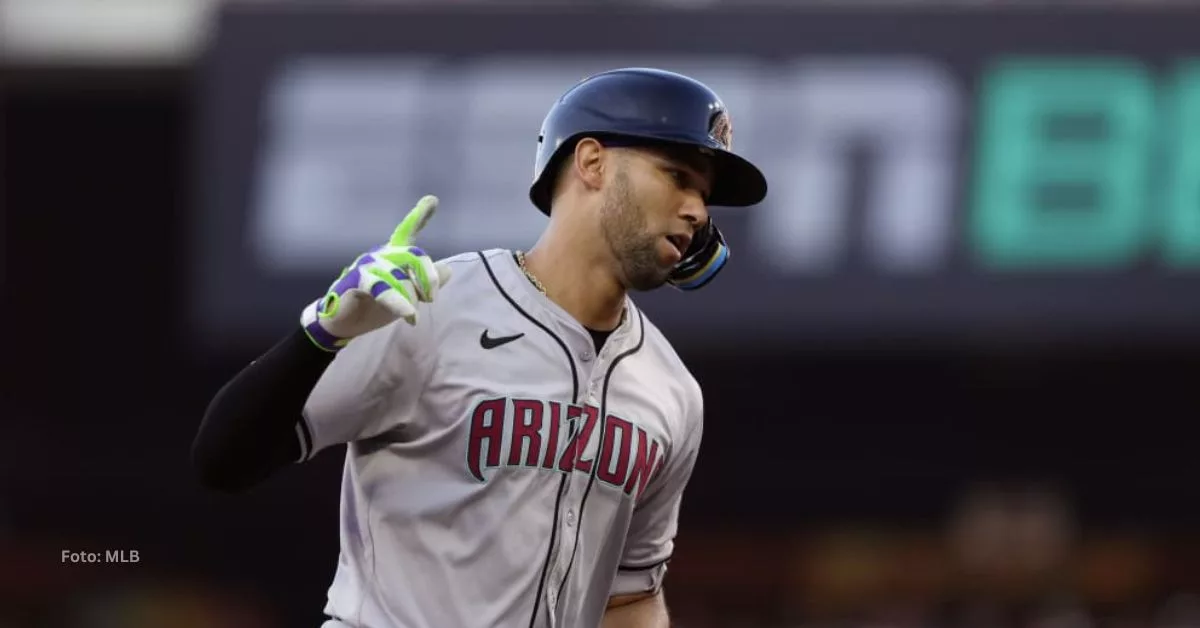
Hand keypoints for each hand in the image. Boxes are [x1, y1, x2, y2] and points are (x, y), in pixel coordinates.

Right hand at [300, 195, 452, 351]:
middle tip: (431, 299)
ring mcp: (367, 265)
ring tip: (411, 317)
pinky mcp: (356, 281)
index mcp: (392, 255)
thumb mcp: (407, 295)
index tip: (432, 200)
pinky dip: (398, 302)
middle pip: (413, 255)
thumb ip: (426, 281)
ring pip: (399, 275)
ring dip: (410, 298)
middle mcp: (380, 254)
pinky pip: (381, 288)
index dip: (419, 216)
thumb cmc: (375, 306)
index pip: (407, 231)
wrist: (343, 322)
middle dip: (428, 277)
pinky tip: (409, 315)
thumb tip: (448, 270)